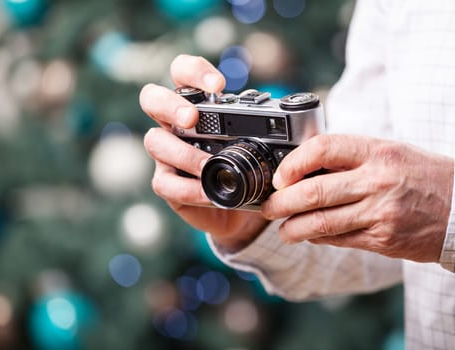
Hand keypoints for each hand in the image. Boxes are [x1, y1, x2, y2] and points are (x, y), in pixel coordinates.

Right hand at [140, 55, 268, 251]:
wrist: (245, 212)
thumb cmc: (254, 170)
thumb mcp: (269, 147)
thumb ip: (278, 131)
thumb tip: (302, 120)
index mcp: (199, 106)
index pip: (183, 73)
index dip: (194, 71)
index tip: (219, 86)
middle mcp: (177, 124)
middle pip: (152, 98)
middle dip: (170, 104)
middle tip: (192, 118)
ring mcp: (168, 153)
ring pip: (155, 141)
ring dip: (184, 153)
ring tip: (209, 166)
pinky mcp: (167, 183)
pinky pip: (164, 182)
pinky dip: (188, 188)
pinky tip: (208, 194)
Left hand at [261, 134, 453, 261]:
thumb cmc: (423, 175)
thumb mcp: (389, 152)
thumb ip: (350, 158)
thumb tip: (305, 168)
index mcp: (377, 152)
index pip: (323, 148)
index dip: (294, 163)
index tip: (280, 176)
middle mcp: (377, 181)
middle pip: (314, 191)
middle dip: (282, 202)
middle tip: (268, 207)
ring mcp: (380, 212)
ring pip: (322, 222)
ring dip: (293, 228)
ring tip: (282, 229)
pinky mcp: (382, 239)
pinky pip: (339, 240)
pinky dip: (318, 238)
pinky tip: (308, 235)